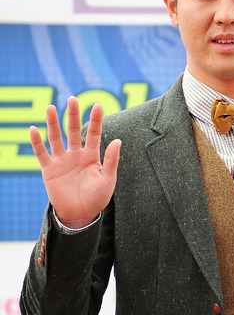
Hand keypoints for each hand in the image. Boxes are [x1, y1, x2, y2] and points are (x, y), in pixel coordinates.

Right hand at [30, 96, 120, 227]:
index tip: (98, 105)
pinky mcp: (50, 170)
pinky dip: (37, 142)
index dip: (95, 120)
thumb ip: (112, 160)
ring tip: (51, 107)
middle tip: (72, 99)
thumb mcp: (108, 179)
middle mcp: (76, 155)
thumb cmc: (97, 198)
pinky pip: (42, 154)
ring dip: (52, 123)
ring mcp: (62, 161)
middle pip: (73, 131)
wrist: (81, 214)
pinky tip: (33, 130)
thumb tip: (118, 140)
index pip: (93, 134)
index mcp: (92, 156)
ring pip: (56, 138)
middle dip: (72, 115)